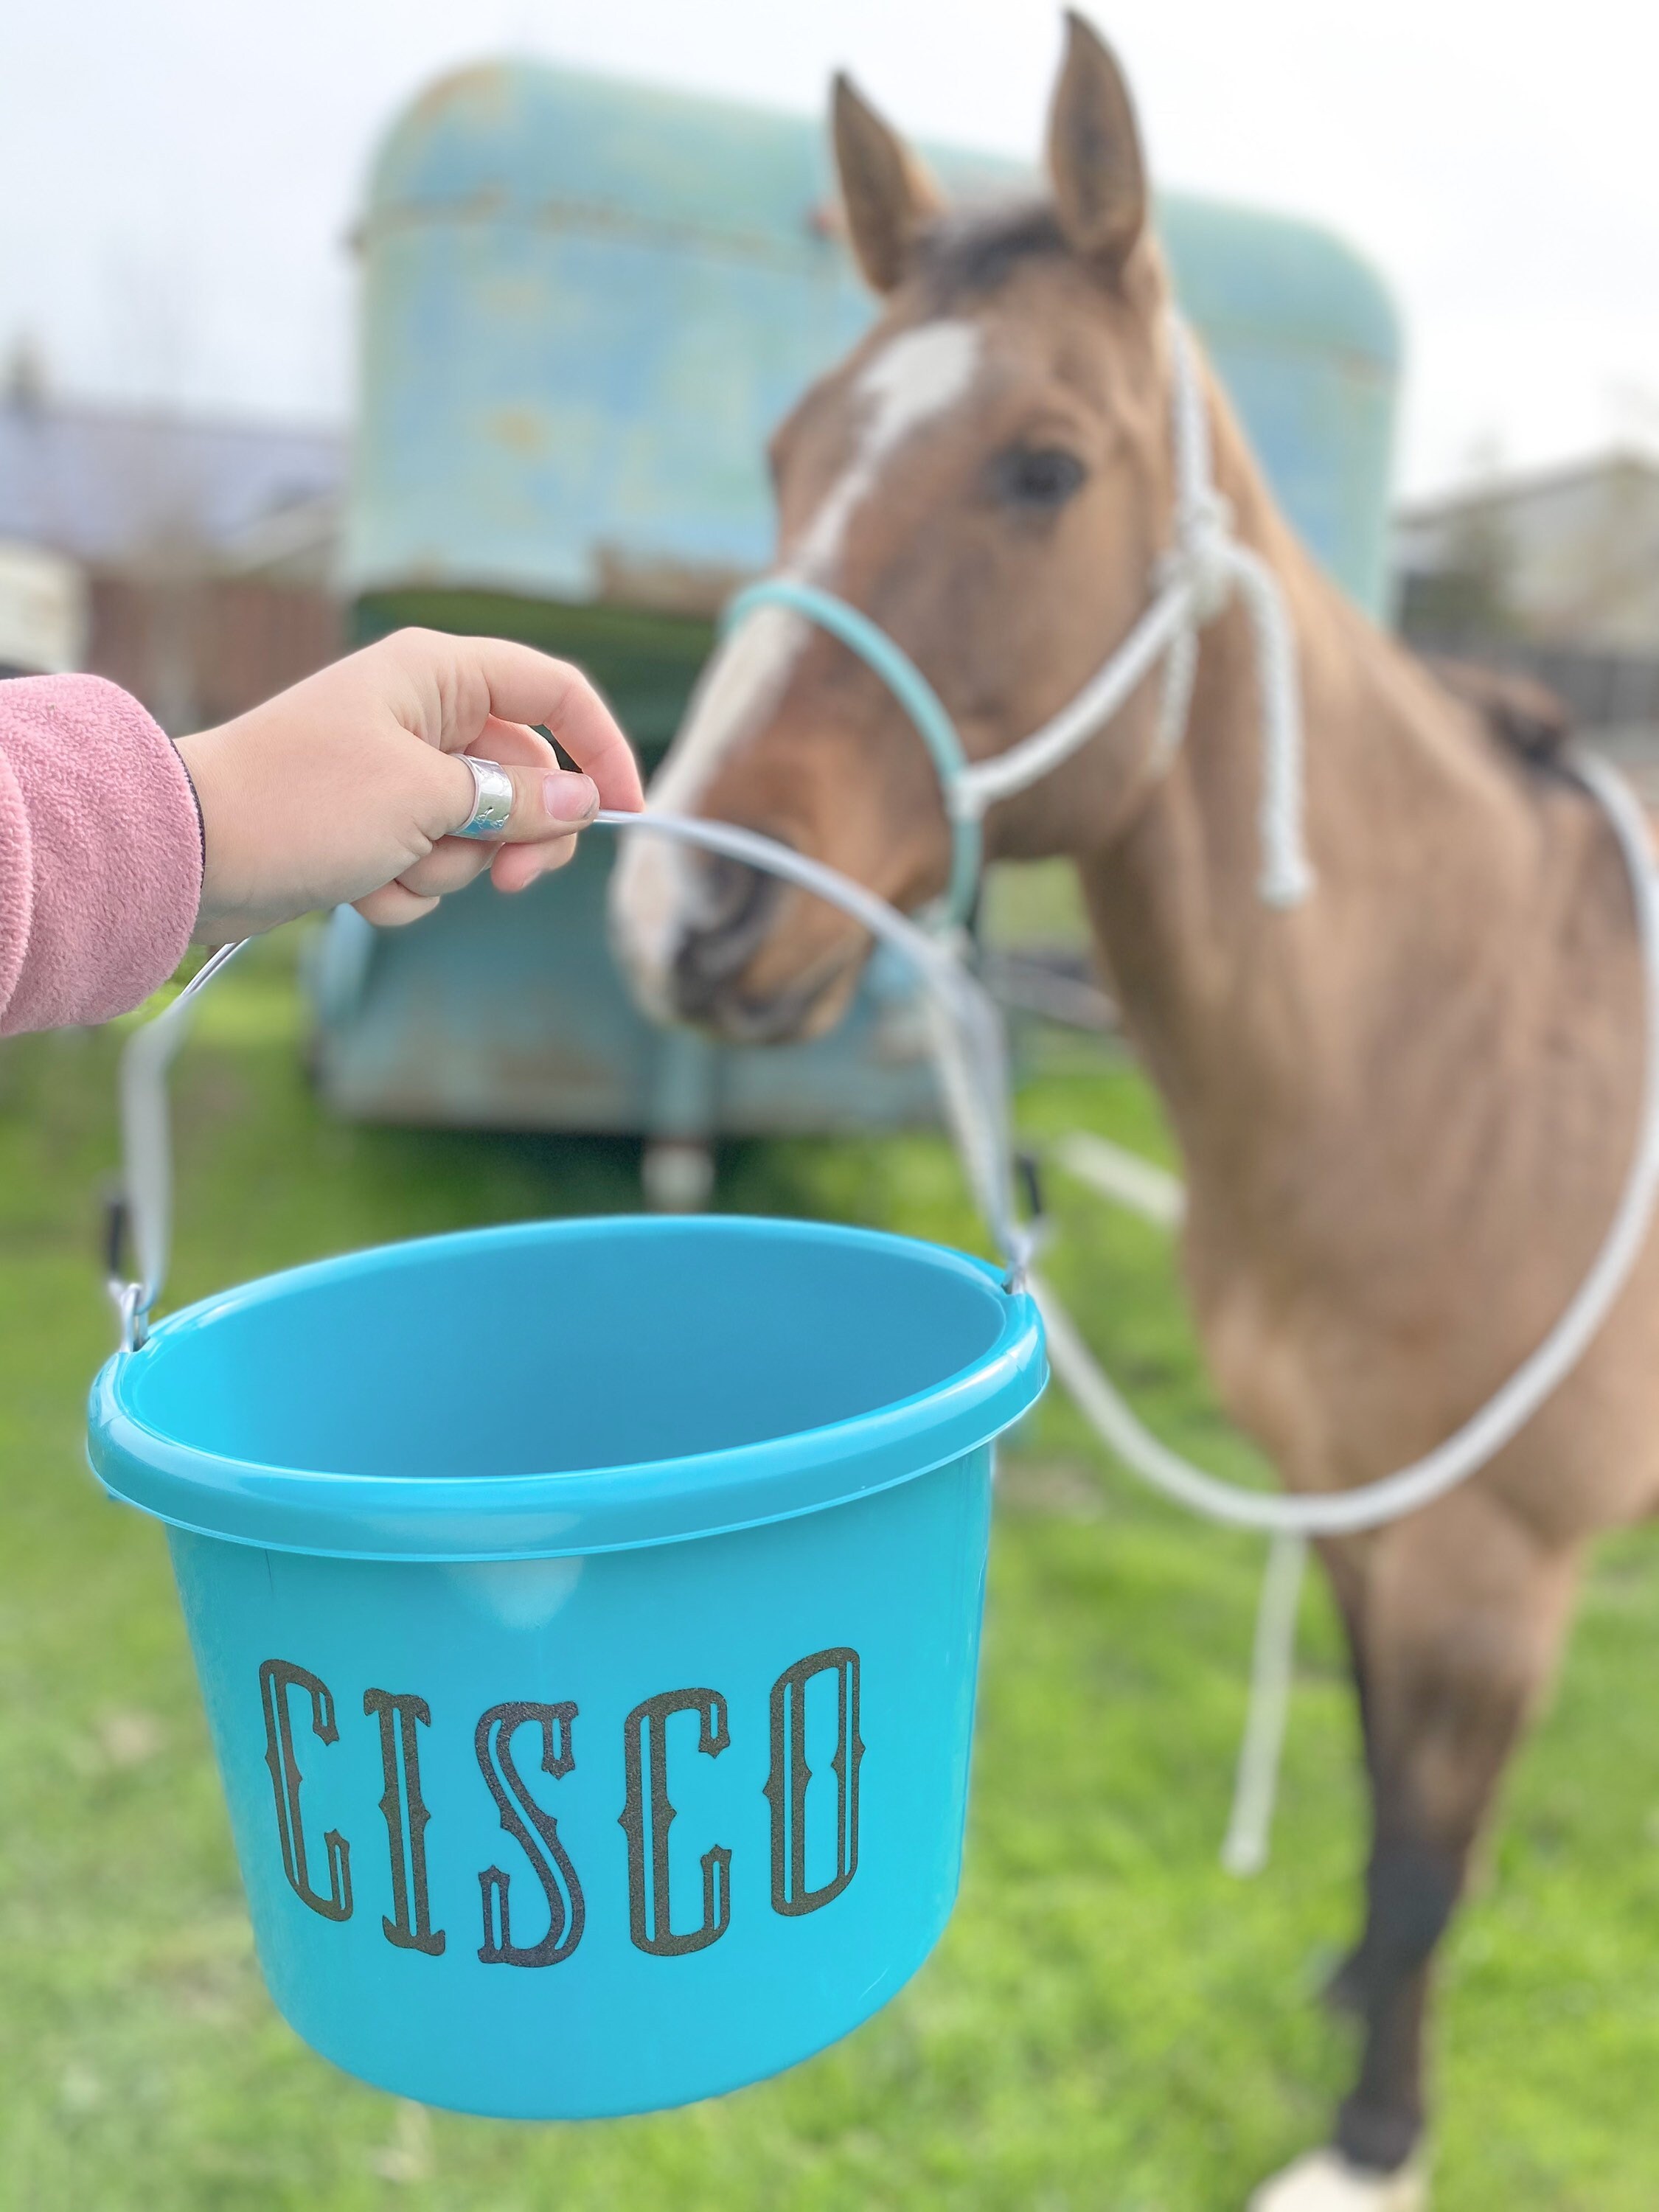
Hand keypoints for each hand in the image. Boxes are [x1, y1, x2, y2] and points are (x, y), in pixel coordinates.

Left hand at [175, 628, 644, 942]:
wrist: (189, 851)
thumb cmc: (302, 803)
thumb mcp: (427, 799)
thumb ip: (516, 801)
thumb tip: (585, 801)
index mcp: (438, 673)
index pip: (556, 691)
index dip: (602, 748)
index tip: (625, 813)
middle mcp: (422, 713)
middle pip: (526, 775)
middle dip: (518, 838)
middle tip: (511, 882)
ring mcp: (396, 773)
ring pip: (478, 831)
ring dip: (447, 869)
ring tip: (389, 869)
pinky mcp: (370, 826)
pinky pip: (428, 862)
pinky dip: (403, 887)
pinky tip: (356, 888)